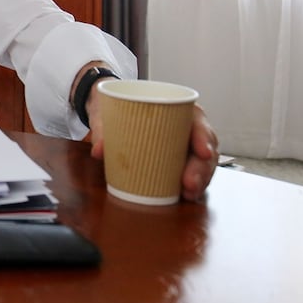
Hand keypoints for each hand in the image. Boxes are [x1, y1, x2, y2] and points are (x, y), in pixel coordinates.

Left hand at [88, 91, 217, 201]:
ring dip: (200, 180)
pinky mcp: (179, 161)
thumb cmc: (119, 107)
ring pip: (202, 164)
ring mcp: (185, 147)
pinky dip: (192, 185)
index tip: (202, 152)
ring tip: (188, 193)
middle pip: (204, 148)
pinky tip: (187, 196)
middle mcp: (186, 129)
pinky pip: (191, 173)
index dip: (204, 138)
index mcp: (178, 110)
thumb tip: (98, 150)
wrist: (113, 111)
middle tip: (189, 183)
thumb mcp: (109, 112)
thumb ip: (102, 128)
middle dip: (201, 168)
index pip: (198, 122)